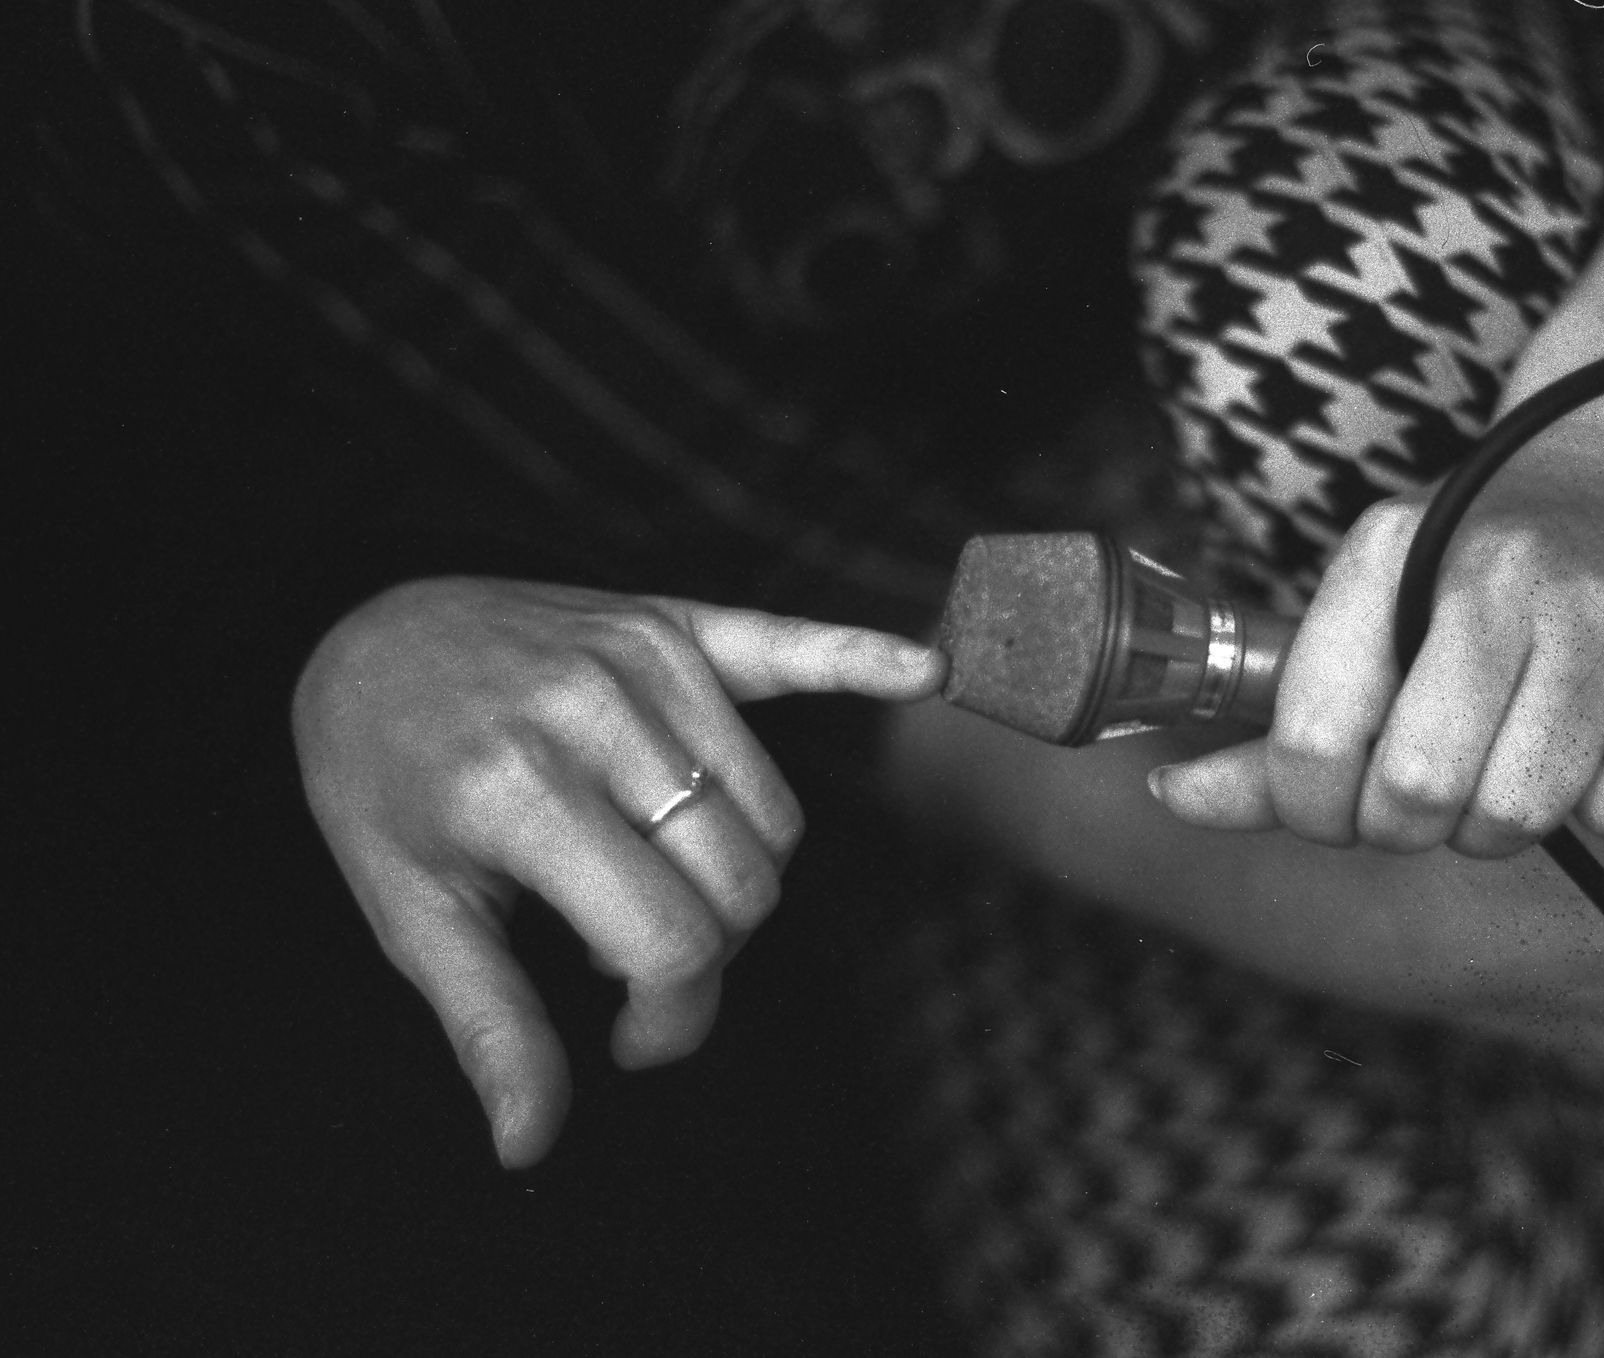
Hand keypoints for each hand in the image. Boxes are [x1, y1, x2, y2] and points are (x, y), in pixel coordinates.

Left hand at [292, 577, 944, 1165]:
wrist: (366, 632)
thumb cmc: (382, 783)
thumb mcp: (410, 913)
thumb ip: (489, 1023)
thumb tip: (530, 1144)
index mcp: (522, 789)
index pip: (671, 939)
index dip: (670, 1018)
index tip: (628, 1041)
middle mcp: (595, 712)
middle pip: (743, 884)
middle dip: (704, 955)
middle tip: (626, 963)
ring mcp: (644, 657)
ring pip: (775, 818)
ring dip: (738, 877)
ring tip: (650, 880)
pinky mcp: (676, 621)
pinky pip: (793, 648)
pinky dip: (863, 660)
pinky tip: (927, 669)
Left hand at [1151, 462, 1603, 856]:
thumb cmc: (1466, 577)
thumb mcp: (1360, 620)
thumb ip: (1273, 728)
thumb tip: (1171, 797)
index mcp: (1386, 555)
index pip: (1311, 739)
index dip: (1314, 810)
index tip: (1336, 804)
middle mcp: (1495, 573)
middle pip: (1414, 789)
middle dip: (1406, 828)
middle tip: (1425, 797)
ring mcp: (1601, 615)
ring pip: (1518, 812)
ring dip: (1500, 827)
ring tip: (1507, 769)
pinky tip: (1596, 750)